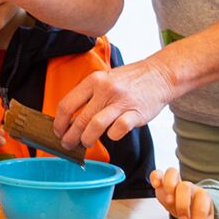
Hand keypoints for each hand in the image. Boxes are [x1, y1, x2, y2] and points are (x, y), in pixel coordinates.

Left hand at [53, 59, 173, 148]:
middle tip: (68, 144)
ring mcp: (121, 101)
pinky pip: (118, 130)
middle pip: (80, 119)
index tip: (58, 131)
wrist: (160, 75)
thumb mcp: (105, 79)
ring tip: (85, 143)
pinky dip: (112, 136)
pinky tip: (111, 135)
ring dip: (87, 139)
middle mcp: (105, 89)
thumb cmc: (130, 80)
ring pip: (95, 126)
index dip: (59, 122)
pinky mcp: (136, 113)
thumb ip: (89, 95)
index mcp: (94, 80)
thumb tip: (70, 119)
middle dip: (70, 136)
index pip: (67, 104)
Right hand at [148, 167, 214, 218]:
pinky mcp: (163, 182)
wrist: (192, 200)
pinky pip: (158, 172)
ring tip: (169, 201)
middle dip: (182, 204)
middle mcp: (189, 187)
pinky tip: (156, 185)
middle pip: (185, 187)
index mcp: (202, 197)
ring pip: (172, 173)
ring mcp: (176, 182)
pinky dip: (155, 176)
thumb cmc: (196, 211)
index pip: (201, 208)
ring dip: (169, 185)